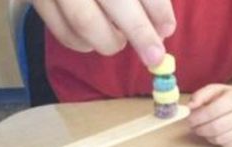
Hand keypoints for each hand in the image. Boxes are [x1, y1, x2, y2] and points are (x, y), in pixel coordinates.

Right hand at [30, 0, 175, 65]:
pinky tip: (94, 41)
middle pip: (116, 3)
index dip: (158, 9)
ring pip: (85, 23)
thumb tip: (162, 29)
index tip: (168, 29)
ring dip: (110, 41)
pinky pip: (63, 32)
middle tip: (155, 56)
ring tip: (119, 40)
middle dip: (140, 34)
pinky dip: (83, 44)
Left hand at [187, 84, 231, 146]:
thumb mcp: (215, 89)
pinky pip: (225, 144)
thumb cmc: (230, 95)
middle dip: (199, 129)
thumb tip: (189, 107)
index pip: (212, 112)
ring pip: (219, 139)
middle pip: (215, 128)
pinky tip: (214, 133)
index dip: (197, 118)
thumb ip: (200, 95)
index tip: (189, 119)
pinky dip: (215, 140)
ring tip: (203, 129)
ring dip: (206, 136)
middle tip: (193, 127)